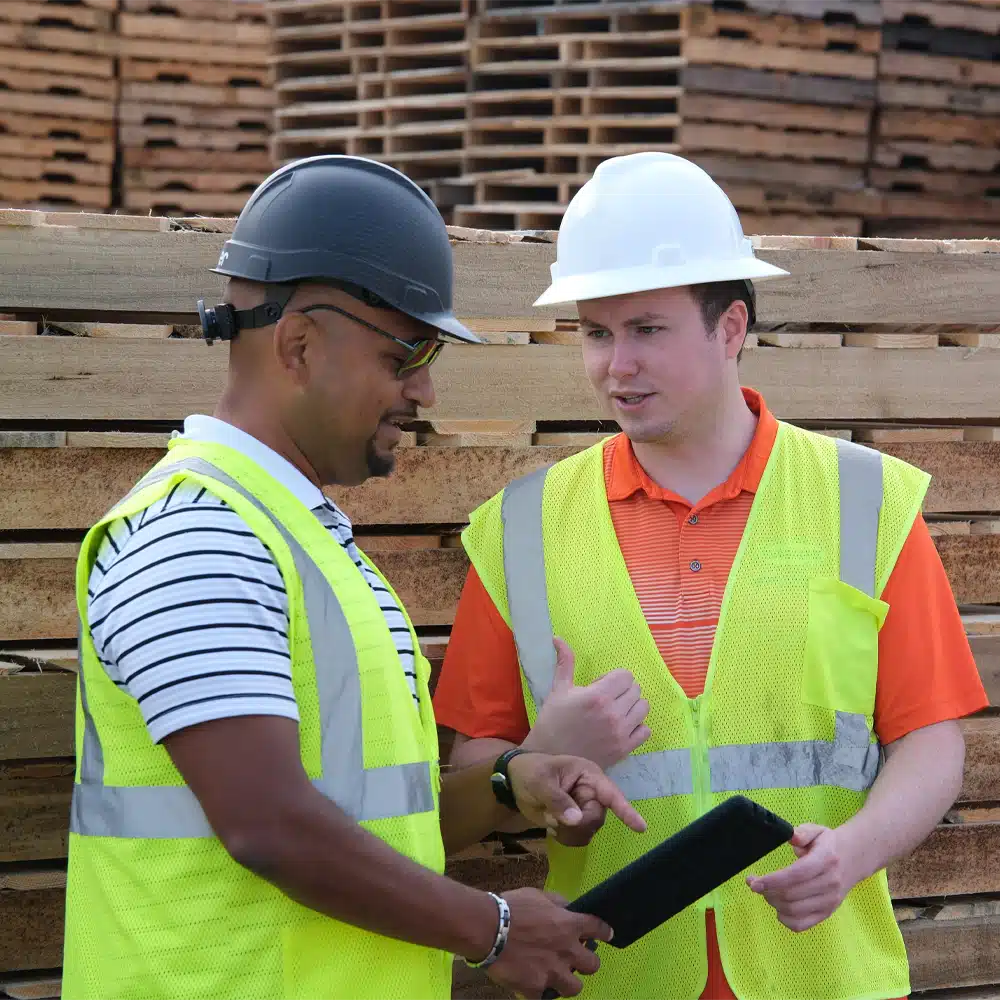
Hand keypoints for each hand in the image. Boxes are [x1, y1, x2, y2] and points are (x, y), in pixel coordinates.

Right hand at [486, 887, 612, 998]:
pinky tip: (531, 984)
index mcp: (568, 925)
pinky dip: (538, 991)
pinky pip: (542, 997)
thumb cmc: (512, 907)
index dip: (604, 932)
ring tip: (557, 977)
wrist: (488, 929)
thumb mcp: (537, 895)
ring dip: (567, 981)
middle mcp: (566, 952)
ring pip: (574, 987)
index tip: (608, 935)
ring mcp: (552, 973)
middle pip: (593, 965)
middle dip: (587, 962)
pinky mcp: (535, 989)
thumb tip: (568, 906)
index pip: (597, 928)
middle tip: (576, 959)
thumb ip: (556, 902)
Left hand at [506, 751, 646, 841]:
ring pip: (589, 831)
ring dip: (569, 832)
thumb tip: (577, 819)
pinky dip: (565, 837)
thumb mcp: (541, 781)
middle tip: (554, 819)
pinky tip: (552, 827)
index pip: (612, 794)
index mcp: (588, 776)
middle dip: (577, 824)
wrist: (514, 781)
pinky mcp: (575, 822)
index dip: (626, 811)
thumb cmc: (530, 771)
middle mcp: (591, 793)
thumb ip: (558, 800)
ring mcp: (584, 808)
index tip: (641, 827)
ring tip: (551, 819)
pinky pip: (579, 838)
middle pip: (597, 819)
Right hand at [521, 638, 650, 769]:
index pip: (626, 676)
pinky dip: (637, 727)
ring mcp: (621, 733)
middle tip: (606, 699)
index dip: (614, 678)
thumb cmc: (552, 721)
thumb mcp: (558, 689)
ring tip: (616, 712)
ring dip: (632, 706)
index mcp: (598, 696)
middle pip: (636, 690)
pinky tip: (622, 727)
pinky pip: (645, 731)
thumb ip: (565, 662)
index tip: (601, 686)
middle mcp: (613, 713)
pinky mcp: (624, 749)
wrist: (550, 758)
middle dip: (623, 690)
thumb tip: (557, 638)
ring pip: (643, 708)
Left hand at [747, 824, 859, 931]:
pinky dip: (785, 919)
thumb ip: (802, 832)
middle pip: (792, 895)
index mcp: (826, 860)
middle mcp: (830, 883)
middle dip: (767, 891)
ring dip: (773, 903)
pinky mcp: (827, 913)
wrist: (852, 860)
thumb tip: (791, 837)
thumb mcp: (817, 830)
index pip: (797, 875)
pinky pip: (802, 924)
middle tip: (755, 884)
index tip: (753, 881)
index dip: (773, 880)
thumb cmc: (828, 844)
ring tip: (766, 892)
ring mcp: (830, 901)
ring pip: (794, 911)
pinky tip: (778, 907)